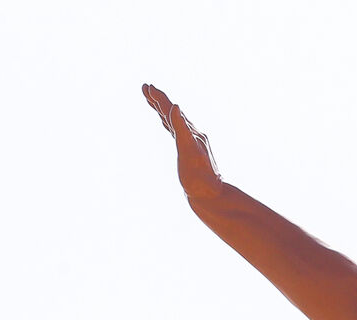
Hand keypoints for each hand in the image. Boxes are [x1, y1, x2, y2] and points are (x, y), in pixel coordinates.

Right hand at [142, 84, 224, 200]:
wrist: (210, 195)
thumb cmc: (199, 176)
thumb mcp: (189, 150)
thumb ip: (182, 128)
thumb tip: (175, 106)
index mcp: (190, 132)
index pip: (171, 110)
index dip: (159, 99)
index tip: (147, 86)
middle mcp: (191, 135)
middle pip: (171, 112)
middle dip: (158, 100)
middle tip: (146, 87)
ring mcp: (189, 143)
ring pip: (172, 121)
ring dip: (162, 109)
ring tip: (151, 99)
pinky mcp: (187, 152)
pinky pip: (175, 132)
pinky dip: (168, 123)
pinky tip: (166, 122)